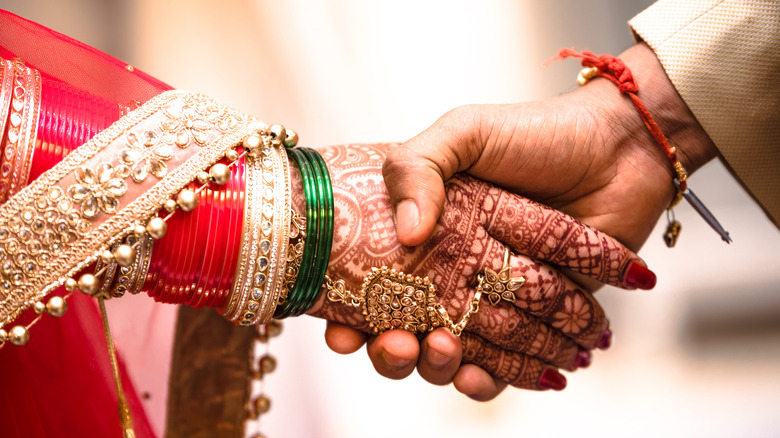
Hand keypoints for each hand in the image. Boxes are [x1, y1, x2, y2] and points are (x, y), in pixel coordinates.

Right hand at [328, 43, 717, 398]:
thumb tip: (407, 235)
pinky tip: (481, 378)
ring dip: (435, 367)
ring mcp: (492, 298)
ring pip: (449, 354)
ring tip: (443, 352)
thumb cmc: (537, 133)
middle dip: (391, 351)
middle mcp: (451, 270)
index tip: (340, 329)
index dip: (347, 313)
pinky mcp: (535, 320)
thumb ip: (419, 168)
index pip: (371, 283)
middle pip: (404, 329)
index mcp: (425, 233)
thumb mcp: (464, 132)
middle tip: (397, 343)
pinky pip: (503, 365)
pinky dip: (490, 380)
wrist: (620, 148)